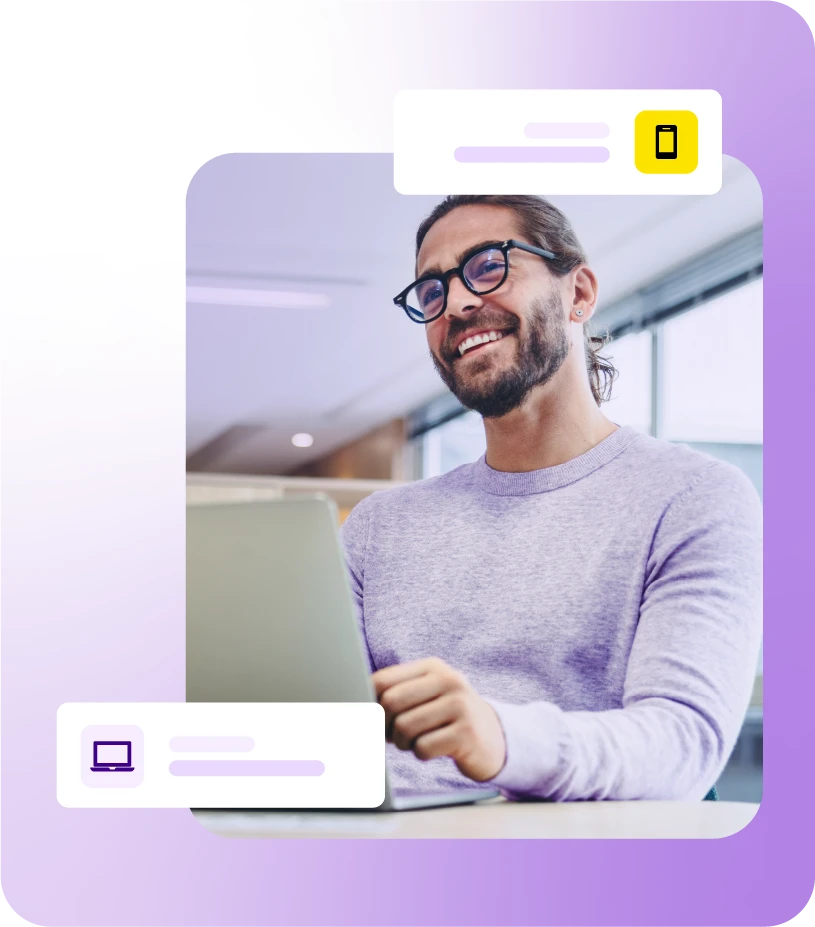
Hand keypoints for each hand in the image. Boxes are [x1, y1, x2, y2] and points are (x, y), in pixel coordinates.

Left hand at [372, 657, 506, 781]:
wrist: (494, 738)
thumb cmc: (446, 717)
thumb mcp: (425, 696)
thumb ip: (395, 694)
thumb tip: (355, 708)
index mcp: (432, 667)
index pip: (382, 680)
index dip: (368, 703)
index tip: (370, 719)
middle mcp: (449, 680)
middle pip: (391, 703)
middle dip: (385, 726)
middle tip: (395, 736)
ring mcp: (460, 705)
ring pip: (405, 727)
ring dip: (403, 743)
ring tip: (416, 741)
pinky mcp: (467, 733)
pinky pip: (423, 748)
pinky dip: (421, 754)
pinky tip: (434, 749)